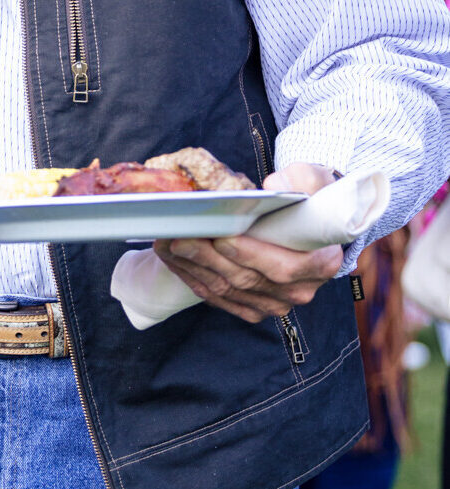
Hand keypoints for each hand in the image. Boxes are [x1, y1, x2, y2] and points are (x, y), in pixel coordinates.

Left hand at [152, 162, 342, 322]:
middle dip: (208, 258)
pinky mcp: (252, 307)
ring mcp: (275, 303)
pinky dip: (193, 278)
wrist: (307, 223)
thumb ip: (301, 182)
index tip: (221, 238)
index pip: (284, 267)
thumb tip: (272, 187)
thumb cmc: (308, 200)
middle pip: (247, 279)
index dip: (250, 255)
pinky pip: (218, 297)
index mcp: (321, 262)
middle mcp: (299, 290)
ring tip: (167, 243)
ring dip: (193, 267)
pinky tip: (174, 259)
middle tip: (179, 237)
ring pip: (227, 289)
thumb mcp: (314, 182)